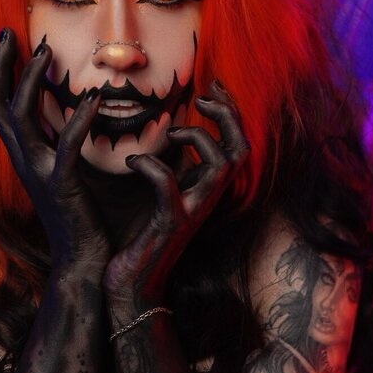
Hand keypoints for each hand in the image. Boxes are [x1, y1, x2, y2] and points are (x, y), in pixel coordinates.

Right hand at [0, 29, 109, 269]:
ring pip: (22, 117)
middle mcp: (23, 161)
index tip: (7, 39)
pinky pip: (66, 147)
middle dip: (1, 65)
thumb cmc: (82, 218)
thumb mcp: (66, 174)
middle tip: (9, 31)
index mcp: (23, 156)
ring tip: (46, 51)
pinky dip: (78, 120)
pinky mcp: (61, 188)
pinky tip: (93, 99)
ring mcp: (38, 174)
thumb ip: (62, 144)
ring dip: (32, 80)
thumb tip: (71, 115)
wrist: (85, 263)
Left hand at [103, 79, 248, 309]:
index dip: (229, 111)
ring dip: (198, 140)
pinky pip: (169, 188)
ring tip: (171, 133)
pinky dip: (153, 167)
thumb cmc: (140, 239)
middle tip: (201, 97)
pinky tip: (132, 161)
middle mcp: (205, 199)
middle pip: (241, 150)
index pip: (235, 143)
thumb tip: (171, 133)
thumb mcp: (162, 196)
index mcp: (204, 188)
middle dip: (227, 116)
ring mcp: (190, 213)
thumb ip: (174, 167)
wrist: (131, 286)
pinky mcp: (168, 225)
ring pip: (222, 167)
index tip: (210, 86)